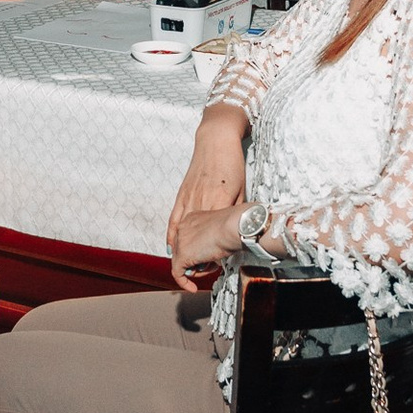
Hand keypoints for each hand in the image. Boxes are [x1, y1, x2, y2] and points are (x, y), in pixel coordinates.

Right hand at [167, 119, 245, 261]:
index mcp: (218, 204)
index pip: (214, 238)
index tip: (215, 266)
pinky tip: (171, 246)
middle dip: (196, 258)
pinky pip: (174, 220)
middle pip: (195, 239)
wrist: (216, 140)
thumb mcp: (242, 189)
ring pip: (181, 233)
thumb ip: (235, 211)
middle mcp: (200, 204)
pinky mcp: (181, 194)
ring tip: (184, 264)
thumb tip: (236, 230)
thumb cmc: (232, 163)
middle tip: (200, 272)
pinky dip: (171, 235)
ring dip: (182, 251)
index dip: (214, 254)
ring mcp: (188, 199)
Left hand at [171, 204, 243, 292]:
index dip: (193, 252)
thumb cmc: (233, 227)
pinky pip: (178, 273)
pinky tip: (192, 288)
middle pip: (181, 251)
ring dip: (194, 270)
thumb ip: (208, 241)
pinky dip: (184, 282)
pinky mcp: (183, 256)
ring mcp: (180, 242)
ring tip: (209, 269)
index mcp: (190, 219)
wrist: (233, 226)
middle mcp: (182, 228)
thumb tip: (206, 256)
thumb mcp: (218, 232)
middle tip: (206, 266)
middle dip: (193, 261)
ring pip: (180, 262)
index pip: (184, 239)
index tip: (200, 259)